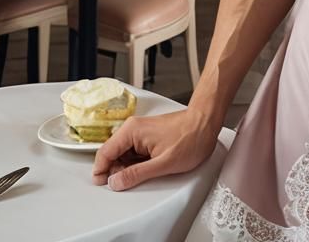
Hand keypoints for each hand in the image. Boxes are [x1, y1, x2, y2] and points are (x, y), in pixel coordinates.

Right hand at [91, 107, 219, 190]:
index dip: (101, 171)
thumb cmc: (191, 138)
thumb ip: (136, 174)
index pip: (104, 153)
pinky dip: (137, 163)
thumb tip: (115, 183)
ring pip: (123, 155)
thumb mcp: (164, 163)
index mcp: (132, 131)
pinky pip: (133, 153)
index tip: (105, 185)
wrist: (207, 122)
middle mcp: (133, 128)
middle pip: (112, 155)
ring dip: (128, 168)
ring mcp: (140, 132)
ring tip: (147, 171)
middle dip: (117, 171)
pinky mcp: (147, 136)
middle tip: (132, 180)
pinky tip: (150, 166)